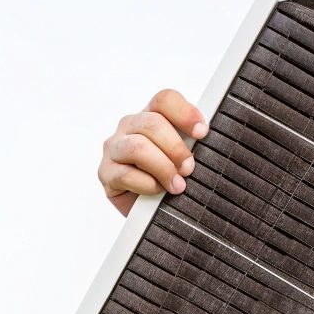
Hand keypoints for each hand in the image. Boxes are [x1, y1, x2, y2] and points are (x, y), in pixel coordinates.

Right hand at [98, 89, 206, 215]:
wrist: (149, 214)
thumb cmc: (168, 181)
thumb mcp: (182, 158)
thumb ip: (191, 144)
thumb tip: (207, 138)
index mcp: (150, 116)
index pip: (164, 99)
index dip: (185, 113)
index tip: (202, 133)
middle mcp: (129, 126)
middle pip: (152, 123)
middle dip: (175, 148)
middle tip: (189, 168)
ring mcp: (114, 148)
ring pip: (137, 147)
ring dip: (162, 167)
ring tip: (177, 185)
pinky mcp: (105, 172)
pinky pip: (126, 174)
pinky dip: (147, 185)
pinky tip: (157, 191)